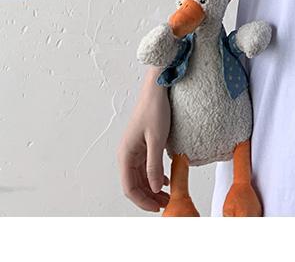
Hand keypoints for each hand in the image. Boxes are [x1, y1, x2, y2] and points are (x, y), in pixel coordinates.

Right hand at [117, 84, 171, 211]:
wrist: (157, 88)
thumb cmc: (155, 109)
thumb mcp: (157, 139)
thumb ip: (154, 165)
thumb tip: (153, 189)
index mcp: (126, 154)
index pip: (129, 187)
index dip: (142, 200)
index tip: (157, 208)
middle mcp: (126, 154)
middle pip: (134, 184)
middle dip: (148, 196)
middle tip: (166, 204)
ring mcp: (134, 149)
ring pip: (140, 176)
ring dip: (151, 187)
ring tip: (167, 195)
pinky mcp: (142, 144)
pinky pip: (145, 166)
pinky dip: (153, 175)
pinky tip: (164, 179)